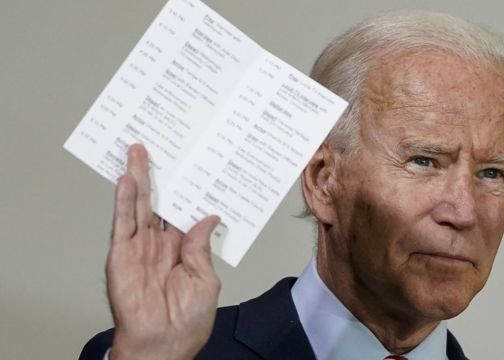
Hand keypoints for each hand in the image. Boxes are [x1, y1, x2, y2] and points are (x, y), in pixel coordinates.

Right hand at [107, 144, 220, 359]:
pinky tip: (125, 180)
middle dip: (157, 176)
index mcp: (182, 249)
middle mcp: (159, 244)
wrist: (162, 344)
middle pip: (157, 202)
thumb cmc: (187, 321)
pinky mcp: (121, 255)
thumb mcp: (206, 280)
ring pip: (138, 206)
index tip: (190, 166)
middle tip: (158, 148)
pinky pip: (122, 223)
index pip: (181, 211)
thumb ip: (201, 247)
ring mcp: (139, 248)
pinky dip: (122, 201)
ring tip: (138, 152)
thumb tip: (209, 217)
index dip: (184, 190)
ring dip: (138, 179)